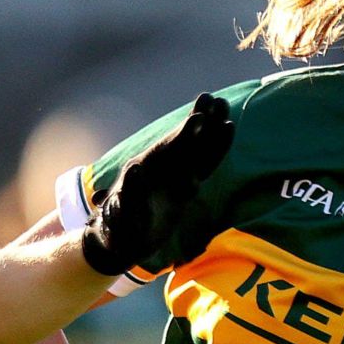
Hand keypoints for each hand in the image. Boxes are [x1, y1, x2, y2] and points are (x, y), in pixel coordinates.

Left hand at [82, 93, 234, 276]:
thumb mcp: (120, 214)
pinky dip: (215, 149)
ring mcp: (173, 176)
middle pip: (186, 141)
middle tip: (216, 100)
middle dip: (201, 121)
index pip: (168, 148)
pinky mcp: (183, 188)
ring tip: (224, 105)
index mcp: (145, 170)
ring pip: (197, 148)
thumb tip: (136, 169)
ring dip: (211, 130)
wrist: (120, 243)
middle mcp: (160, 168)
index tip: (197, 118)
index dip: (182, 134)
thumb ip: (129, 191)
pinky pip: (204, 164)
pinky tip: (226, 130)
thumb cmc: (116, 230)